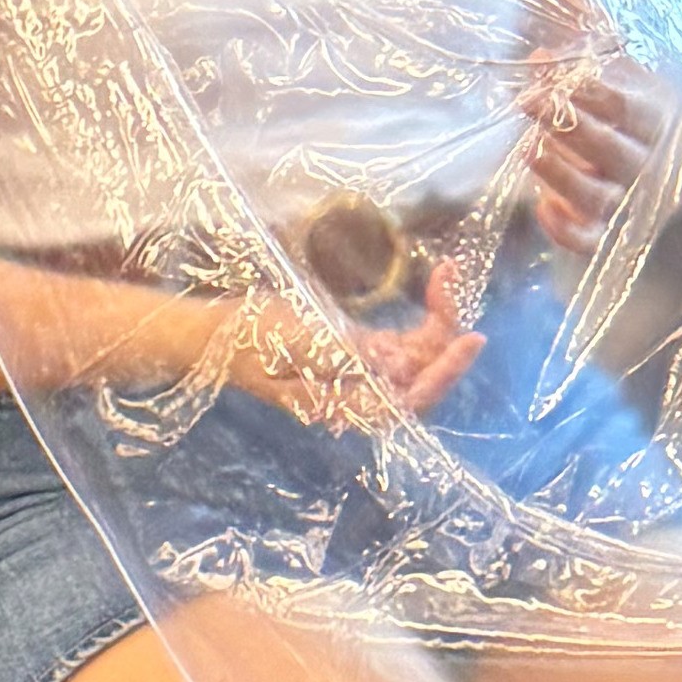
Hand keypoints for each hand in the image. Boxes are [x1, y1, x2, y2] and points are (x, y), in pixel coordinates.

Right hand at [239, 286, 484, 428]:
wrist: (212, 334)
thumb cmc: (244, 340)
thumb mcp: (289, 341)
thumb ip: (341, 354)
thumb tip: (395, 362)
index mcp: (342, 405)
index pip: (408, 399)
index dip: (443, 373)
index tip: (469, 338)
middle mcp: (358, 396)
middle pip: (420, 378)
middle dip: (446, 336)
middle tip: (453, 283)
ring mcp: (360, 375)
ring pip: (416, 358)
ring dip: (438, 323)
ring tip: (446, 276)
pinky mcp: (356, 354)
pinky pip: (402, 342)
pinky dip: (421, 318)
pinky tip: (432, 286)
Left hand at [527, 47, 679, 251]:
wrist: (665, 193)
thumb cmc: (635, 129)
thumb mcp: (628, 92)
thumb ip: (587, 73)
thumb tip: (539, 57)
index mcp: (655, 124)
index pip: (622, 105)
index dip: (584, 89)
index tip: (544, 74)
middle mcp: (646, 166)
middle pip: (608, 147)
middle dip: (566, 123)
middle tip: (528, 102)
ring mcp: (628, 206)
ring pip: (597, 196)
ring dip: (560, 174)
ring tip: (528, 149)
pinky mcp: (608, 238)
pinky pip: (589, 241)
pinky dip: (565, 229)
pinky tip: (544, 208)